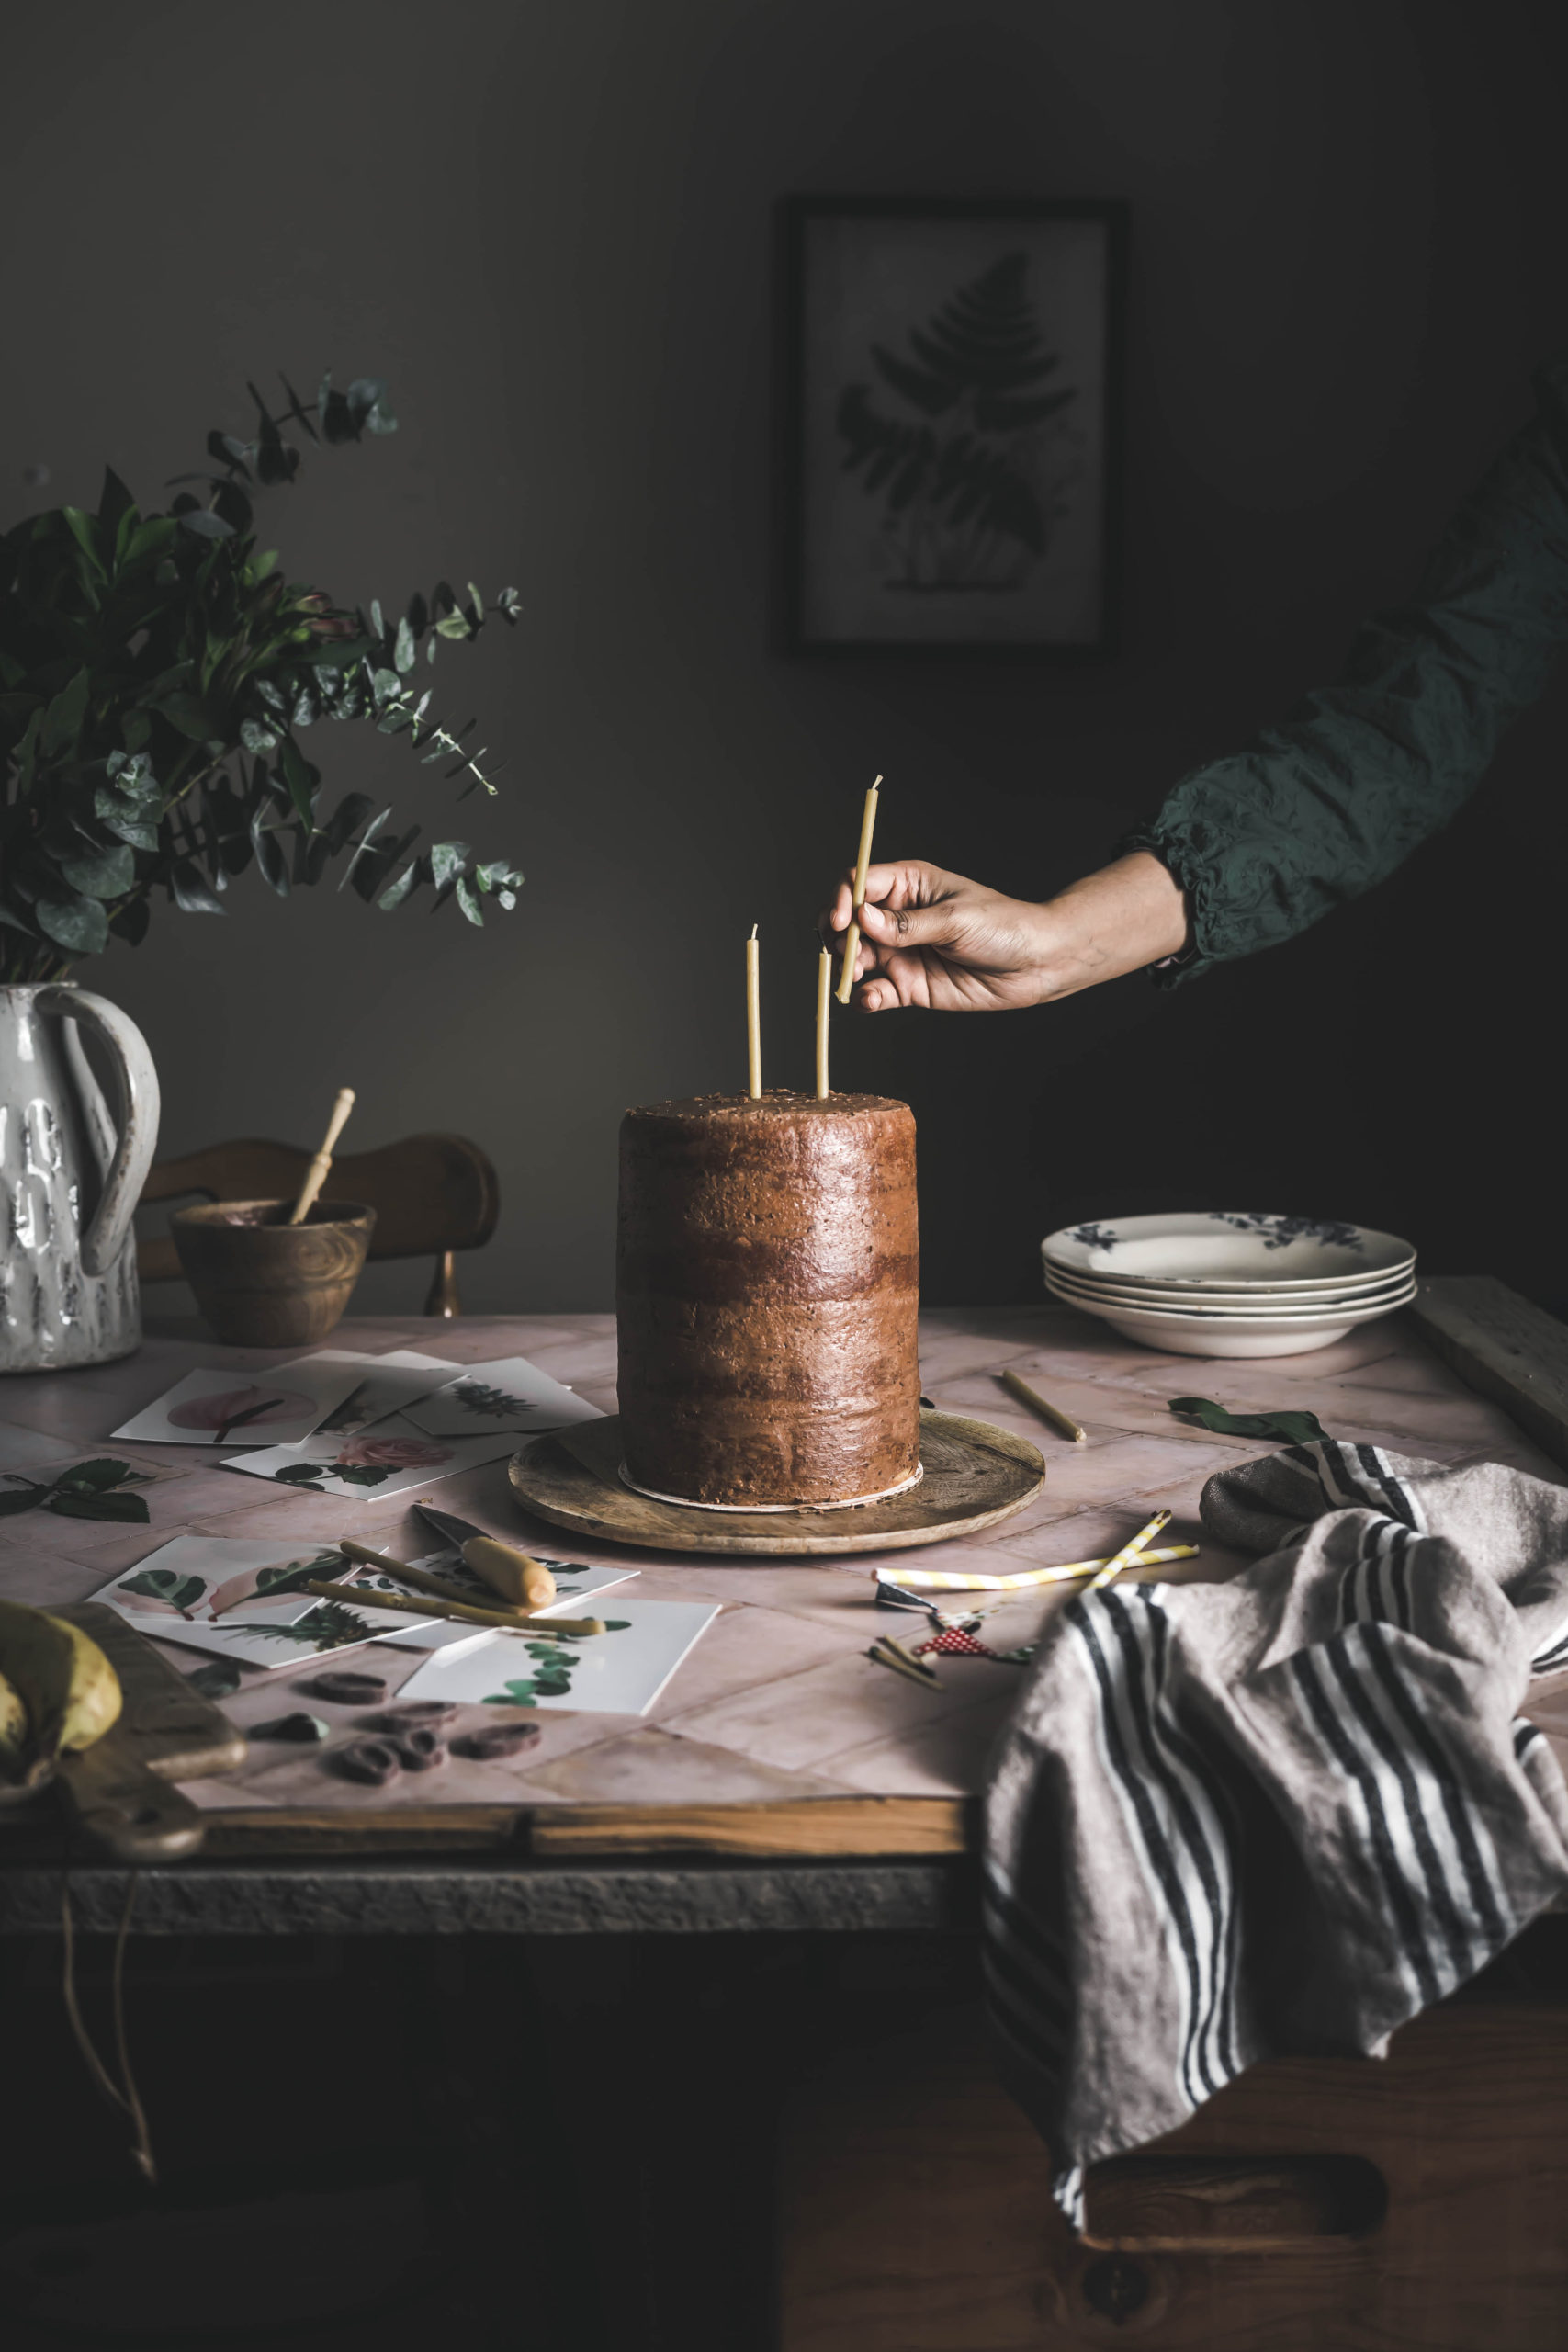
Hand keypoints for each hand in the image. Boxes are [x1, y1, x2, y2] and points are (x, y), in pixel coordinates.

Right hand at [820, 851, 1189, 1012]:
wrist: (1036, 964)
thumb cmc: (1004, 926)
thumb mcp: (955, 919)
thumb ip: (906, 924)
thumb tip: (861, 920)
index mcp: (909, 884)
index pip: (859, 883)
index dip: (843, 899)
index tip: (841, 920)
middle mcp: (897, 917)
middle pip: (847, 923)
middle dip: (836, 937)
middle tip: (841, 953)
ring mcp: (901, 952)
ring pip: (856, 958)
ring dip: (847, 968)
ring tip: (856, 976)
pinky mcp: (908, 986)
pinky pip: (875, 992)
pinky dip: (865, 997)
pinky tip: (868, 998)